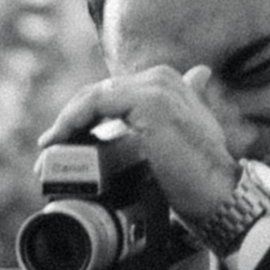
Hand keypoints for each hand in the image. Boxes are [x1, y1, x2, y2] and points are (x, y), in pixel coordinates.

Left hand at [40, 60, 238, 229]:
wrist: (219, 194)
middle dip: (71, 121)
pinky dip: (72, 121)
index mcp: (168, 83)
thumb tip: (199, 76)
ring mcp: (156, 86)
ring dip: (66, 123)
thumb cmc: (200, 175)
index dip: (84, 115)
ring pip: (93, 97)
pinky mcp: (149, 102)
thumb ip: (185, 107)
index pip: (112, 93)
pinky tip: (59, 140)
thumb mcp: (187, 139)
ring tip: (49, 151)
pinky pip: (95, 104)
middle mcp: (162, 78)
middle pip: (99, 93)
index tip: (63, 141)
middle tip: (50, 150)